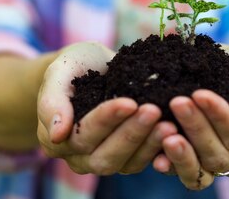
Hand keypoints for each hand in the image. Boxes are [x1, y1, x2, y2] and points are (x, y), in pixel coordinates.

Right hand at [36, 42, 177, 174]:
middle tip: (154, 111)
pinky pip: (144, 161)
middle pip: (104, 157)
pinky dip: (160, 149)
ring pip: (127, 163)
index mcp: (56, 138)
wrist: (92, 66)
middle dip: (131, 134)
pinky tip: (176, 131)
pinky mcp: (129, 157)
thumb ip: (53, 99)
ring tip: (169, 122)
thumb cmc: (74, 66)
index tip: (129, 102)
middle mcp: (79, 157)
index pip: (82, 134)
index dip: (106, 119)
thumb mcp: (59, 71)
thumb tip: (57, 134)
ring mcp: (105, 160)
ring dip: (149, 144)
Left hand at [152, 47, 228, 188]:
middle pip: (221, 155)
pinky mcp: (192, 166)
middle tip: (178, 102)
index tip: (200, 94)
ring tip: (167, 135)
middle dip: (198, 128)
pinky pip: (184, 174)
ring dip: (183, 155)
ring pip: (202, 172)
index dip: (222, 118)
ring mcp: (216, 166)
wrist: (219, 72)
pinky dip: (171, 166)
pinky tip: (157, 155)